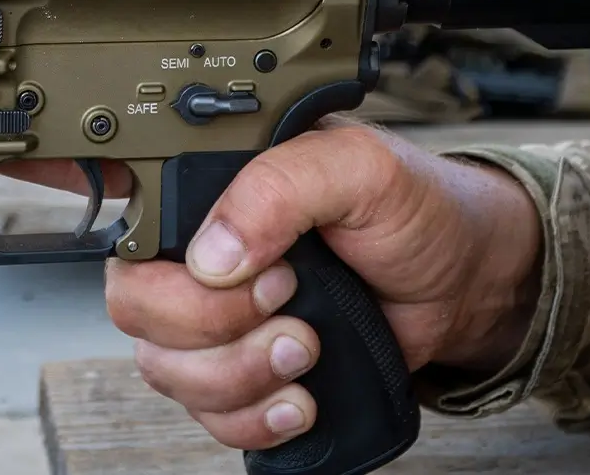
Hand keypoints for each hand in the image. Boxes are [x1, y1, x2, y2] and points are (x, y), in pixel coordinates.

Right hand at [82, 119, 540, 450]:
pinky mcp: (245, 376)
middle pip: (134, 307)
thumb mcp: (360, 169)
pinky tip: (298, 400)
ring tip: (306, 349)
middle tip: (286, 301)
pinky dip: (251, 421)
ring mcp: (217, 321)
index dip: (131, 244)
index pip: (123, 213)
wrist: (466, 280)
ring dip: (237, 375)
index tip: (195, 265)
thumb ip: (282, 188)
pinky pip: (207, 419)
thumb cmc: (416, 207)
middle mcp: (200, 253)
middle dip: (211, 324)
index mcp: (212, 188)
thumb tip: (214, 254)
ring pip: (165, 371)